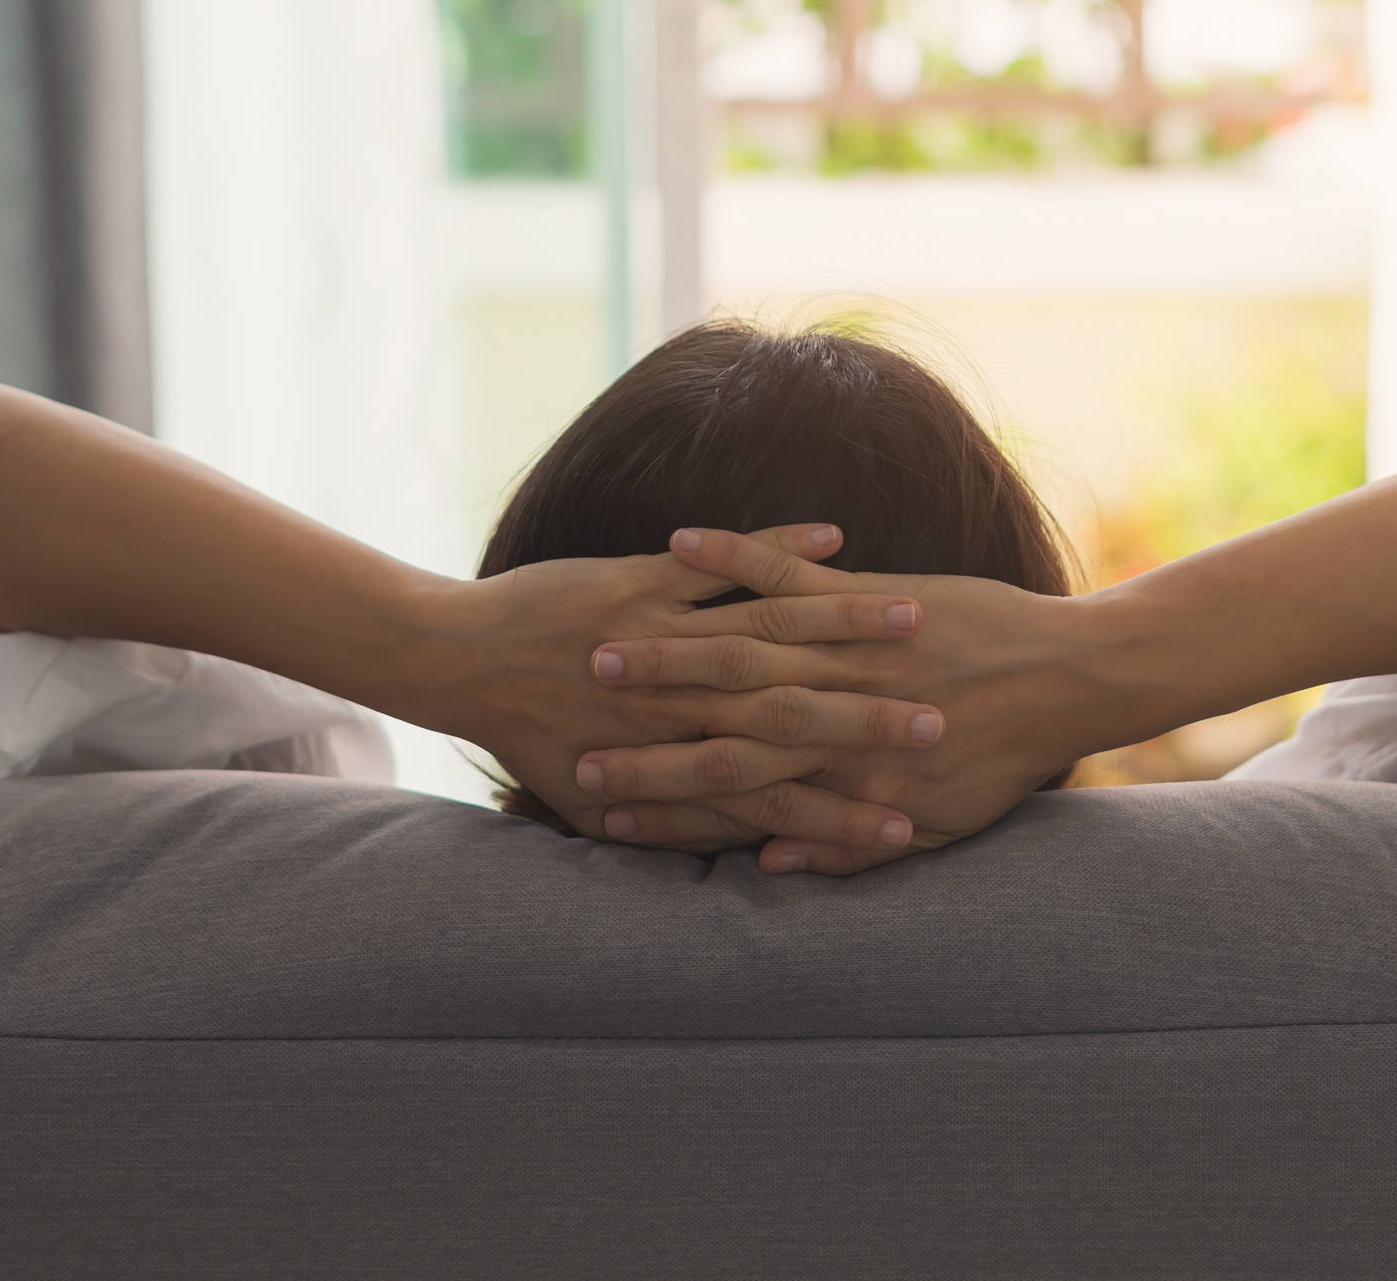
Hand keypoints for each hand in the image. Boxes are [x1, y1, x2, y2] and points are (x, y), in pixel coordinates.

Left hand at [392, 526, 952, 855]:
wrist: (453, 665)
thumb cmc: (526, 733)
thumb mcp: (601, 803)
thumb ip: (688, 830)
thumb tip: (762, 866)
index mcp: (676, 764)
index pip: (783, 798)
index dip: (851, 812)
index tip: (916, 820)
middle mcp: (678, 708)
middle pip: (795, 718)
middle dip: (874, 722)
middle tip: (942, 724)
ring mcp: (663, 639)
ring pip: (771, 636)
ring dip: (848, 627)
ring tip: (917, 622)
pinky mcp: (640, 582)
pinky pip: (721, 563)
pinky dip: (776, 545)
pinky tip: (837, 530)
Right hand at [567, 528, 1156, 875]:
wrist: (1073, 682)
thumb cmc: (1006, 756)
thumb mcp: (937, 821)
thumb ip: (853, 847)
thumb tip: (777, 865)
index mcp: (844, 779)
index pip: (729, 799)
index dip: (656, 805)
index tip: (593, 807)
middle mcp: (835, 717)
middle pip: (715, 730)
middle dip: (637, 735)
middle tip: (567, 736)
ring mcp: (848, 652)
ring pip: (738, 652)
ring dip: (663, 650)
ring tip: (596, 649)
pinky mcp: (869, 595)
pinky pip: (788, 573)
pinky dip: (734, 554)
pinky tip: (678, 536)